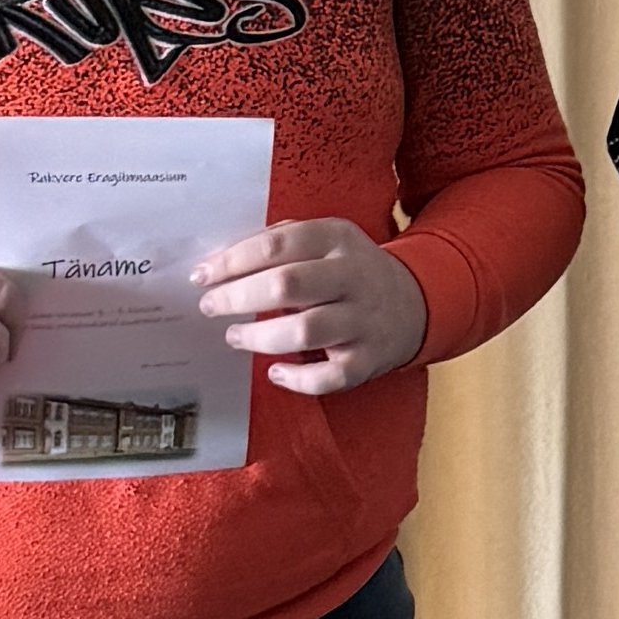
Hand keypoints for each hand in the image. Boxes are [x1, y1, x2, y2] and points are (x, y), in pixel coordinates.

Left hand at [196, 220, 432, 394]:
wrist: (416, 303)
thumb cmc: (351, 271)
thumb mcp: (328, 239)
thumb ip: (283, 240)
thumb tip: (223, 261)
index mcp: (337, 240)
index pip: (277, 244)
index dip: (232, 261)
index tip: (202, 275)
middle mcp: (353, 277)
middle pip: (287, 285)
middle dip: (237, 297)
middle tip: (210, 306)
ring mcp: (362, 321)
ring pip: (304, 331)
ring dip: (259, 337)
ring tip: (235, 336)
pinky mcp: (367, 360)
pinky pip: (328, 378)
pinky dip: (296, 379)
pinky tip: (276, 372)